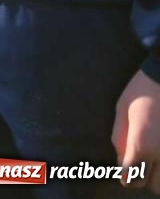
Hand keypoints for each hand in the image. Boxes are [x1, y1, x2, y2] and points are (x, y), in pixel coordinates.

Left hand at [112, 69, 159, 190]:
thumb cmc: (143, 89)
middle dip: (145, 177)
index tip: (125, 169)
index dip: (126, 175)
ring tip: (155, 155)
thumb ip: (120, 139)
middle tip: (142, 161)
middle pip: (155, 186)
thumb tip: (120, 160)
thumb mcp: (122, 110)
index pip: (132, 178)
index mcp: (143, 145)